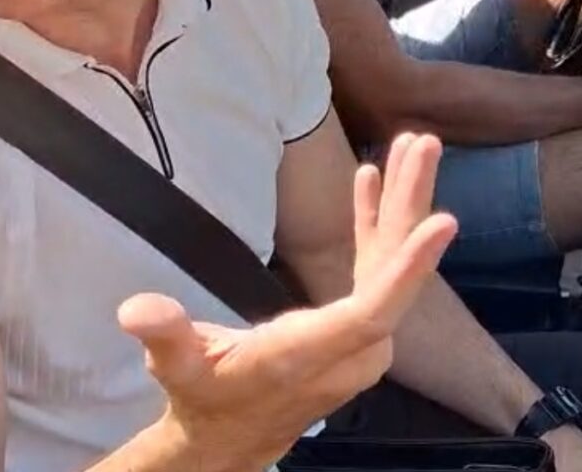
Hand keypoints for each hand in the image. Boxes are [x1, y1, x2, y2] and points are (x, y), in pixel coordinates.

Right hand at [117, 135, 456, 471]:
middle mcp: (349, 345)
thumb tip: (137, 309)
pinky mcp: (354, 322)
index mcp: (310, 352)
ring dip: (402, 203)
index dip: (409, 267)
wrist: (230, 438)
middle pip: (393, 272)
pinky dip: (374, 222)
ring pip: (391, 263)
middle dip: (411, 205)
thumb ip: (166, 335)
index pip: (372, 309)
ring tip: (415, 146)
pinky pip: (375, 266)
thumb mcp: (178, 368)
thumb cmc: (202, 398)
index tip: (444, 220)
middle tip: (426, 144)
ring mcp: (358, 334)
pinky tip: (373, 179)